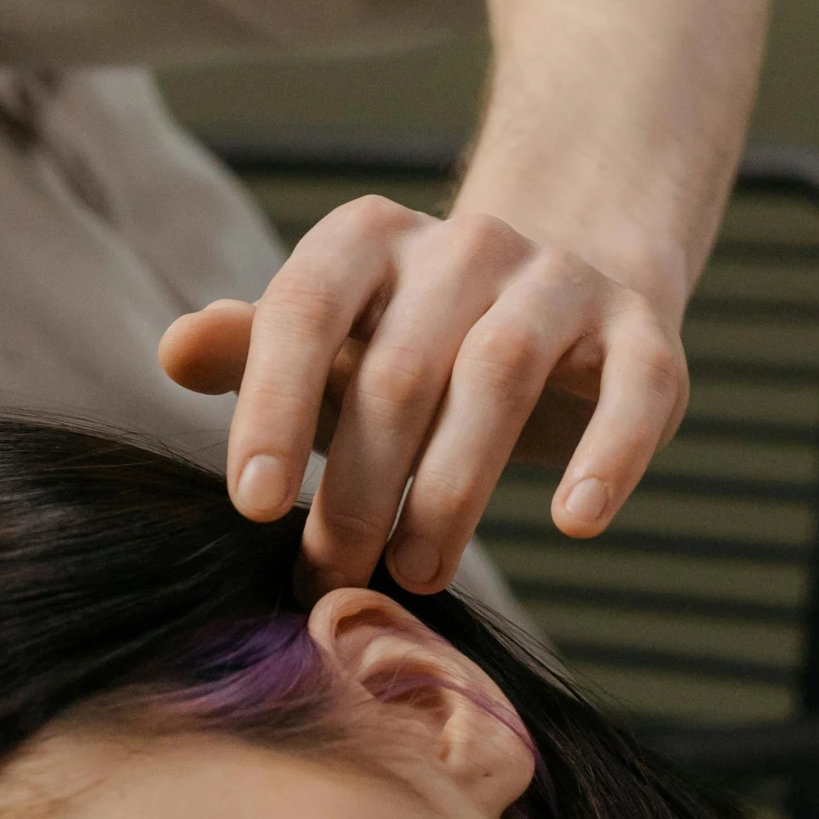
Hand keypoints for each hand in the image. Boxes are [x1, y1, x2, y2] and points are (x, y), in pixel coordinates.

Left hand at [159, 197, 687, 596]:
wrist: (566, 290)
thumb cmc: (416, 343)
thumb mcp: (329, 347)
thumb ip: (255, 351)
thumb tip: (175, 350)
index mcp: (368, 241)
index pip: (303, 311)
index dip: (272, 406)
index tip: (253, 508)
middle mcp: (466, 243)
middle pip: (399, 366)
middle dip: (358, 486)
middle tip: (332, 577)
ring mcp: (559, 281)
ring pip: (500, 375)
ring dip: (454, 488)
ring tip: (420, 573)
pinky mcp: (643, 331)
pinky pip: (633, 389)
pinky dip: (608, 456)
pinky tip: (575, 523)